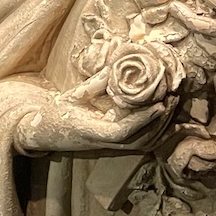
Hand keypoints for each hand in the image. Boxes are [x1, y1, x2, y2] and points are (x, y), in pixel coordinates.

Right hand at [14, 94, 172, 157]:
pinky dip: (154, 132)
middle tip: (173, 98)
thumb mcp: (72, 95)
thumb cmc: (54, 113)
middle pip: (138, 141)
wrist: (42, 133)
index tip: (159, 104)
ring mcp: (107, 148)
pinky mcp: (112, 147)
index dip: (142, 120)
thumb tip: (116, 66)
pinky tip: (163, 118)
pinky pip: (138, 144)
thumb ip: (95, 84)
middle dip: (159, 122)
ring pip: (141, 145)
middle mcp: (101, 144)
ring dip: (160, 127)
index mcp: (89, 131)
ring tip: (172, 104)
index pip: (121, 132)